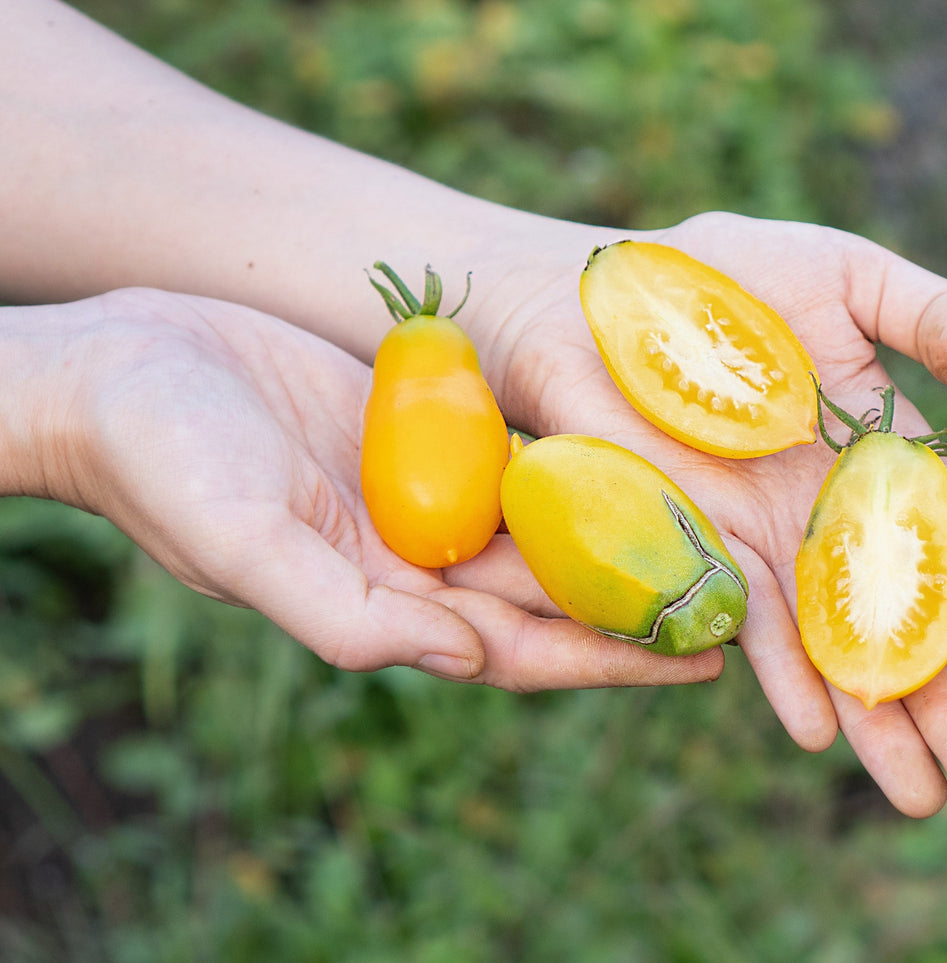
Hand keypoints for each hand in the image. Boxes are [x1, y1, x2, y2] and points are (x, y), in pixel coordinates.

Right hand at [18, 288, 722, 689]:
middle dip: (647, 589)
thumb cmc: (164, 464)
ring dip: (630, 517)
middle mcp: (424, 556)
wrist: (119, 367)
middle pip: (561, 585)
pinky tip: (644, 435)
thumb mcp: (245, 544)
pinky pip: (522, 442)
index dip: (613, 655)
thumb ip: (350, 615)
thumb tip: (470, 657)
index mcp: (391, 604)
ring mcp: (430, 489)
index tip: (706, 657)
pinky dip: (580, 446)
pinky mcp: (427, 424)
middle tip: (746, 589)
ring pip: (555, 515)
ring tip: (719, 514)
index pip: (525, 646)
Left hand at [449, 212, 946, 815]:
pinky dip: (783, 677)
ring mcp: (760, 541)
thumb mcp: (835, 270)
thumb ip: (913, 305)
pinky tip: (816, 733)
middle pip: (897, 622)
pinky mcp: (691, 550)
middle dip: (944, 701)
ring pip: (830, 645)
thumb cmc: (719, 273)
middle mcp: (825, 514)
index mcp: (877, 456)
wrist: (593, 298)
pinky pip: (745, 624)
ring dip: (875, 720)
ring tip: (922, 796)